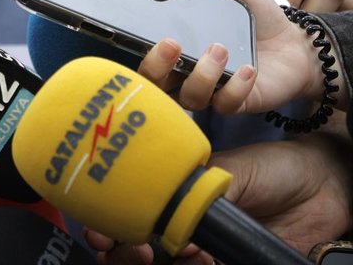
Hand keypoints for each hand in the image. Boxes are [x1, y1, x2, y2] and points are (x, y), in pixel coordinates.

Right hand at [85, 132, 352, 262]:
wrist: (325, 189)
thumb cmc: (274, 168)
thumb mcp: (224, 170)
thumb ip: (188, 190)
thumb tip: (153, 210)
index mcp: (178, 196)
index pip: (134, 212)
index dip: (110, 220)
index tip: (97, 223)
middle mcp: (186, 226)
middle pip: (137, 246)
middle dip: (115, 248)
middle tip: (107, 241)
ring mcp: (208, 251)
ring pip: (160, 264)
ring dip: (136, 260)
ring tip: (135, 252)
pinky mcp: (230, 264)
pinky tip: (178, 258)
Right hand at [136, 0, 342, 114]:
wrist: (294, 42)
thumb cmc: (253, 16)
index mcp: (175, 47)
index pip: (144, 56)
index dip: (142, 51)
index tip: (154, 33)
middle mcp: (184, 73)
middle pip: (154, 85)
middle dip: (157, 67)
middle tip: (172, 44)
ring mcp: (210, 91)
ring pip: (188, 98)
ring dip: (202, 75)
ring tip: (220, 48)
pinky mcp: (236, 103)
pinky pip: (226, 105)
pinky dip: (235, 88)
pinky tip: (248, 69)